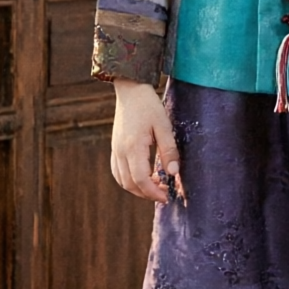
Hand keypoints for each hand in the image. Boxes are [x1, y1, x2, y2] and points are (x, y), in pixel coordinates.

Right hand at [109, 80, 182, 203]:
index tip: (166, 197)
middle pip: (130, 184)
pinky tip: (144, 177)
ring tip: (156, 186)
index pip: (141, 179)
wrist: (130, 90)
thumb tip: (173, 173)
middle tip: (164, 193)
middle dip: (146, 193)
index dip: (153, 192)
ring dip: (137, 188)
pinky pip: (117, 170)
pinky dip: (129, 180)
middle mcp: (120, 151)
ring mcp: (115, 149)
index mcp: (133, 147)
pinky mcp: (115, 147)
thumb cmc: (149, 106)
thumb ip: (169, 150)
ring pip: (122, 179)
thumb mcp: (164, 126)